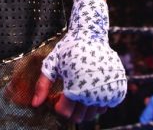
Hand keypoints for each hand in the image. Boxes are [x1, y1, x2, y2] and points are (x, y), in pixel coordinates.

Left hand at [31, 0, 126, 122]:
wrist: (91, 35)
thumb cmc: (68, 49)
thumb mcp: (52, 64)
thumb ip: (42, 85)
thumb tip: (35, 104)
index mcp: (74, 87)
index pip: (65, 112)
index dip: (59, 106)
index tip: (58, 97)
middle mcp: (92, 93)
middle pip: (79, 117)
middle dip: (71, 109)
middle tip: (69, 96)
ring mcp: (106, 92)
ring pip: (92, 114)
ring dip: (84, 107)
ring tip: (80, 91)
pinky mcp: (117, 90)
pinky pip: (105, 107)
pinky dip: (97, 103)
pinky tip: (91, 91)